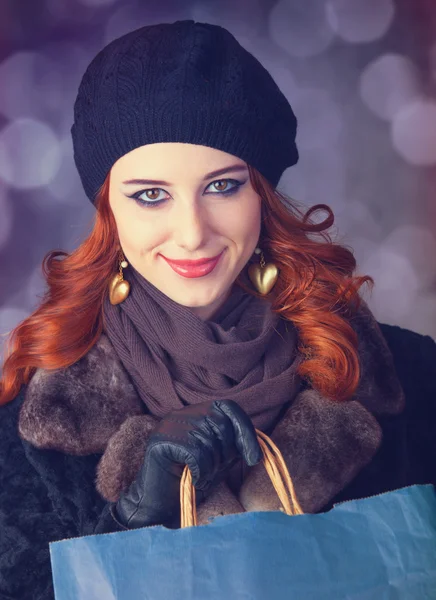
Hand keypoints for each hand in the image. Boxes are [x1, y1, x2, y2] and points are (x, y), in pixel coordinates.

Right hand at [113, 400, 262, 528]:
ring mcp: (170, 424)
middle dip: (226, 453)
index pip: (228, 407)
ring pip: (209, 441)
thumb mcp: (219, 459)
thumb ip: (234, 445)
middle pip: (221, 424)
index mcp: (196, 412)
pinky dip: (200, 472)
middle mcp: (182, 413)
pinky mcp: (162, 440)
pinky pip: (196, 453)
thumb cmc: (192, 480)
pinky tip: (193, 479)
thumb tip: (254, 443)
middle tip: (214, 471)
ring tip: (201, 476)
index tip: (254, 458)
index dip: (245, 429)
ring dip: (211, 466)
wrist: (160, 505)